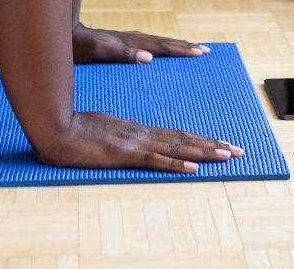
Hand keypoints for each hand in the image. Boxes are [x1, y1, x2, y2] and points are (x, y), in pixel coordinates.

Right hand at [34, 110, 244, 171]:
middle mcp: (139, 133)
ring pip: (176, 146)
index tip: (221, 143)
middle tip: (239, 150)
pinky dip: (176, 162)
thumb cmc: (70, 130)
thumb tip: (121, 143)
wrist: (54, 127)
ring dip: (205, 151)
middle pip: (183, 139)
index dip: (199, 140)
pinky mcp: (124, 153)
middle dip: (213, 145)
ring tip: (228, 155)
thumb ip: (112, 138)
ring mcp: (133, 142)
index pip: (174, 135)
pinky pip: (155, 159)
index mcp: (134, 130)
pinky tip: (194, 167)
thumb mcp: (97, 133)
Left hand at [71, 21, 210, 63]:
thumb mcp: (99, 51)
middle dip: (184, 46)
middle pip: (163, 41)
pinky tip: (157, 50)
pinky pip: (145, 44)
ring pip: (155, 41)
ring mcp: (125, 40)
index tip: (201, 52)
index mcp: (130, 42)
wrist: (63, 34)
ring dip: (173, 45)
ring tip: (189, 47)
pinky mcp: (118, 43)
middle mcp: (130, 39)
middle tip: (205, 50)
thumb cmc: (79, 46)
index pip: (161, 46)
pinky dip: (157, 46)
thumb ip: (122, 53)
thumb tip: (149, 57)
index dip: (181, 50)